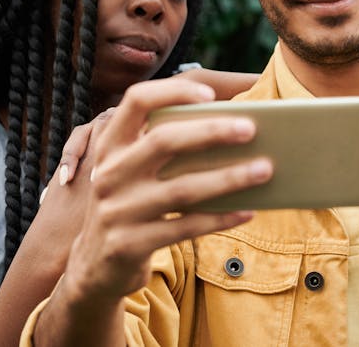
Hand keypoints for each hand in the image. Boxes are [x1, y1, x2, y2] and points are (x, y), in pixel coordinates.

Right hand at [60, 77, 273, 301]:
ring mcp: (117, 211)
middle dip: (211, 132)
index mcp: (110, 146)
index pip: (136, 101)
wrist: (93, 266)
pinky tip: (248, 211)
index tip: (209, 94)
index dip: (172, 92)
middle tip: (251, 129)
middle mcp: (108, 174)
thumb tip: (231, 127)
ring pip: (182, 189)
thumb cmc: (129, 205)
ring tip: (264, 169)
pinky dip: (221, 218)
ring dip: (228, 178)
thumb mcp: (131, 172)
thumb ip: (163, 148)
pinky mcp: (129, 244)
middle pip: (164, 141)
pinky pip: (185, 227)